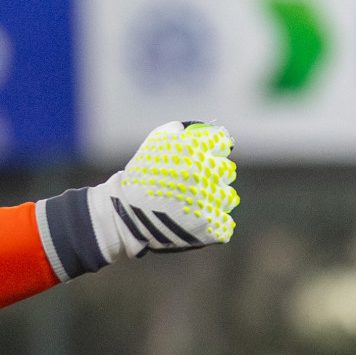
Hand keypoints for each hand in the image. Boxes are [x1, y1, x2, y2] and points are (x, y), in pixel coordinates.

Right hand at [91, 121, 236, 259]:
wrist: (127, 213)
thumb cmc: (139, 176)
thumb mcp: (153, 144)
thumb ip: (176, 131)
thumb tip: (199, 129)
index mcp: (192, 149)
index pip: (221, 141)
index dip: (216, 147)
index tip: (211, 153)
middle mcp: (204, 172)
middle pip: (227, 169)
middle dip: (216, 173)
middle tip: (200, 180)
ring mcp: (209, 200)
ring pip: (228, 196)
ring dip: (217, 198)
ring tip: (198, 202)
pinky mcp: (210, 225)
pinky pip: (225, 223)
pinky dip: (214, 222)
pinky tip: (199, 220)